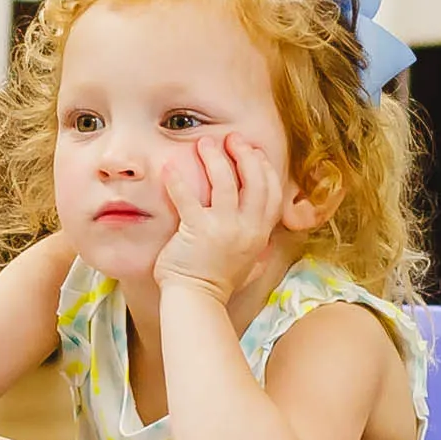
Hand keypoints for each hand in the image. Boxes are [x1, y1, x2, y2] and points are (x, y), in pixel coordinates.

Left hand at [156, 131, 294, 305]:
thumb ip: (261, 254)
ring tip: (203, 143)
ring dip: (215, 159)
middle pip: (254, 181)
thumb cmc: (217, 284)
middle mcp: (247, 228)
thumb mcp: (250, 268)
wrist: (197, 300)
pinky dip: (178, 181)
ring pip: (226, 182)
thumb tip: (269, 247)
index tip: (255, 151)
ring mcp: (223, 229)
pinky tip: (168, 168)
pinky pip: (188, 198)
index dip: (265, 168)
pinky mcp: (197, 231)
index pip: (272, 193)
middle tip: (232, 139)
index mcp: (260, 234)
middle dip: (245, 154)